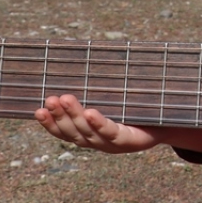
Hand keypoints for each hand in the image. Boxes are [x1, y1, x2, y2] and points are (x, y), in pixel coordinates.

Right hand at [35, 94, 159, 153]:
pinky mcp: (127, 141)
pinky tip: (91, 113)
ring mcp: (110, 144)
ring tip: (65, 99)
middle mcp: (96, 142)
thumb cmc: (134, 111)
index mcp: (88, 134)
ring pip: (88, 131)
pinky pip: (110, 132)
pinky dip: (99, 123)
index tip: (38, 110)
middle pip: (73, 131)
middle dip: (59, 115)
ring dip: (74, 115)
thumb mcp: (111, 100)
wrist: (163, 126)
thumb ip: (96, 89)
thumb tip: (80, 59)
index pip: (64, 131)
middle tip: (50, 99)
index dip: (50, 123)